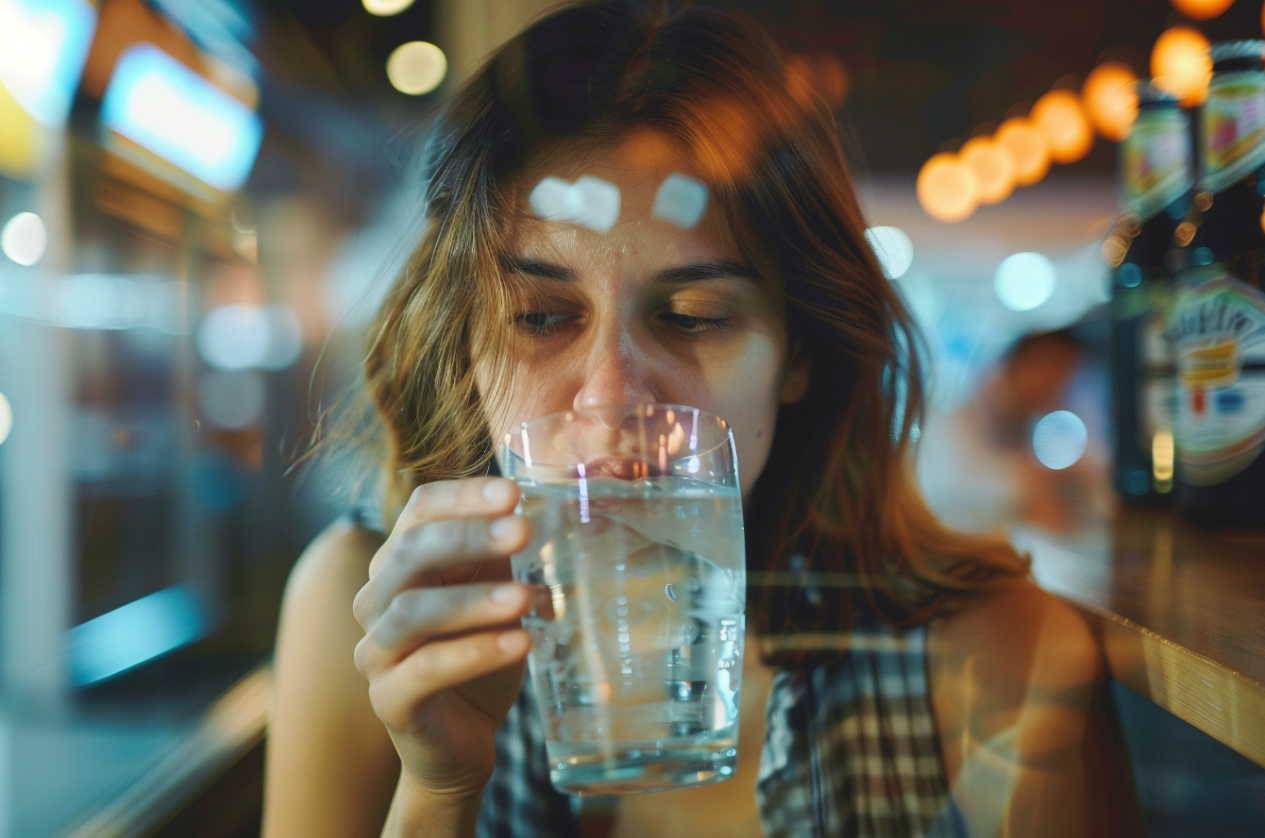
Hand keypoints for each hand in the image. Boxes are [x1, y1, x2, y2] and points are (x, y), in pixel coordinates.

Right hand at [353, 477, 532, 800]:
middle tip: (523, 531)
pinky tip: (520, 643)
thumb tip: (541, 510)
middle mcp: (377, 600)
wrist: (461, 739)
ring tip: (527, 597)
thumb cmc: (479, 654)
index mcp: (402, 563)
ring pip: (413, 611)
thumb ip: (504, 557)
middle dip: (469, 537)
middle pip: (411, 552)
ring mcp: (376, 651)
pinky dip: (474, 652)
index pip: (420, 510)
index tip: (514, 493)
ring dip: (473, 599)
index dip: (464, 497)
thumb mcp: (497, 596)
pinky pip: (425, 669)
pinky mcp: (389, 700)